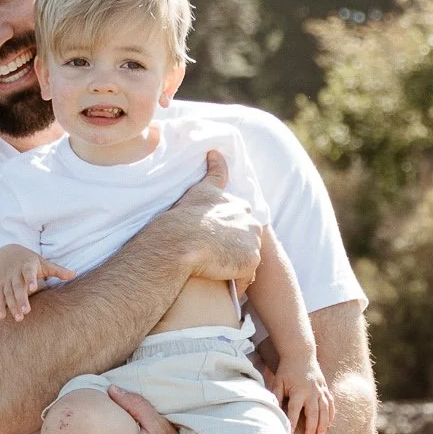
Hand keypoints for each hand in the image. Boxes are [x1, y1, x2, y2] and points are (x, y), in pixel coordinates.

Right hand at [0, 244, 74, 322]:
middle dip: (21, 299)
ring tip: (19, 318)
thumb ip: (58, 270)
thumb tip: (74, 274)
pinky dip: (0, 306)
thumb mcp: (43, 263)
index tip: (33, 288)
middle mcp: (14, 273)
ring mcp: (6, 280)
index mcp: (26, 266)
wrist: (6, 254)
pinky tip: (2, 317)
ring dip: (12, 306)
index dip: (30, 279)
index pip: (28, 272)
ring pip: (8, 293)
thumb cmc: (29, 262)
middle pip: (17, 286)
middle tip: (26, 311)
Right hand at [171, 150, 262, 288]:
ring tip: (212, 271)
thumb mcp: (199, 190)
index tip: (217, 240)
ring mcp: (252, 241)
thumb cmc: (183, 218)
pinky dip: (234, 282)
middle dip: (232, 249)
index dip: (229, 231)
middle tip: (210, 259)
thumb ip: (213, 172)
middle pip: (245, 240)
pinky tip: (219, 283)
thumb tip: (215, 150)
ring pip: (245, 258)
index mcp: (238, 204)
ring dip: (233, 266)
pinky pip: (245, 278)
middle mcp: (250, 220)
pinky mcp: (251, 261)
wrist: (180, 241)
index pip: (240, 218)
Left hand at [275, 358, 335, 433]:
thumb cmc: (286, 370)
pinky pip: (330, 403)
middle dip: (311, 429)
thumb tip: (272, 413)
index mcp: (298, 390)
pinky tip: (329, 424)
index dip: (292, 422)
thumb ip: (275, 397)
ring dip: (323, 424)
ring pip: (324, 410)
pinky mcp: (325, 388)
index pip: (295, 410)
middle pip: (313, 413)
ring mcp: (320, 390)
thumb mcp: (278, 382)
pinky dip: (331, 414)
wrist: (301, 354)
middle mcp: (311, 391)